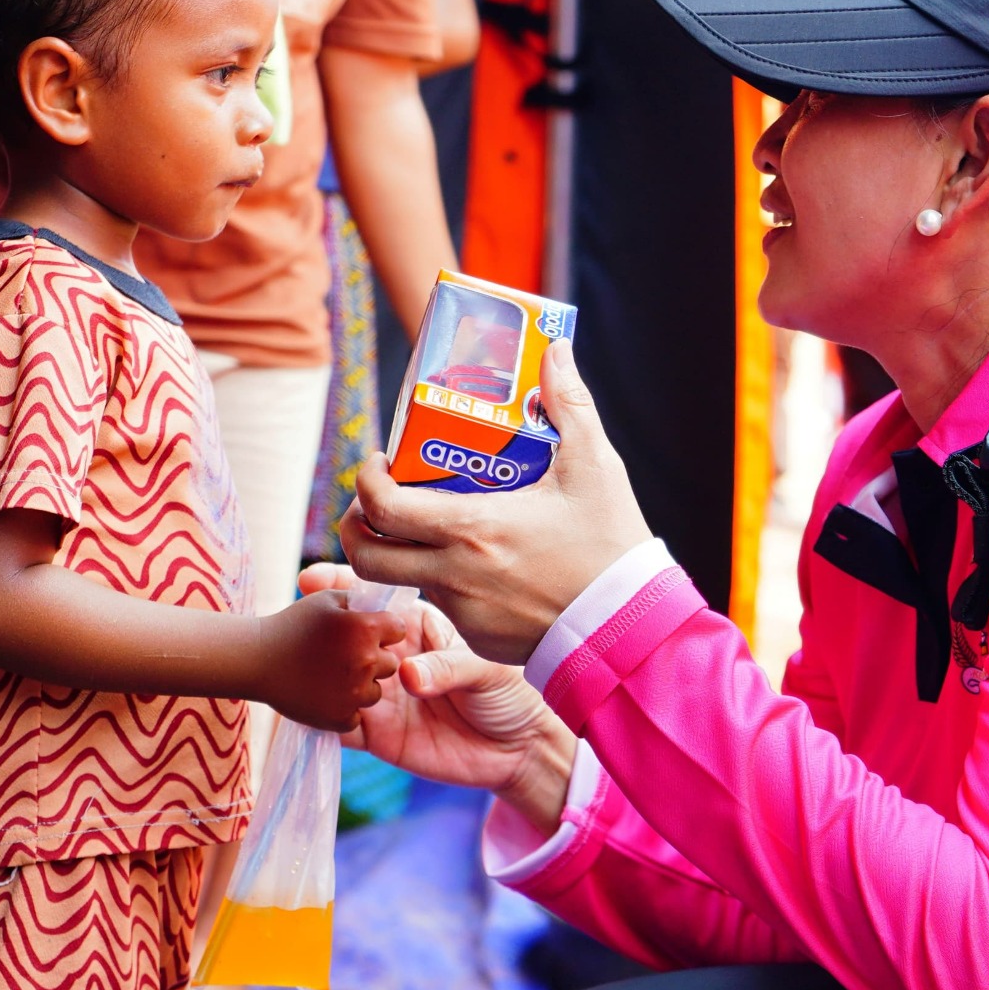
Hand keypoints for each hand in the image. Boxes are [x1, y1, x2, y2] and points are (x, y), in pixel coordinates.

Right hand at [250, 589, 409, 731]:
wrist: (257, 660)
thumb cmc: (293, 624)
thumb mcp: (328, 600)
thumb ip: (361, 600)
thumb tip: (385, 605)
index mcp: (366, 629)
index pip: (398, 629)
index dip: (383, 629)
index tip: (364, 631)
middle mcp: (365, 662)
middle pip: (390, 663)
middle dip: (374, 658)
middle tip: (343, 654)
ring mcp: (353, 694)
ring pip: (375, 692)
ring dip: (360, 686)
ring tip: (332, 674)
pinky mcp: (340, 719)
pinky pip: (356, 716)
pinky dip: (344, 709)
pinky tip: (325, 694)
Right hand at [300, 564, 576, 835]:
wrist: (518, 752)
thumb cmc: (509, 694)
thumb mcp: (485, 671)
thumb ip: (447, 668)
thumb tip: (407, 675)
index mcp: (417, 626)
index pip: (374, 600)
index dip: (342, 586)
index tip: (311, 578)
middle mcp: (392, 657)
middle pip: (345, 638)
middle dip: (323, 632)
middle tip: (308, 630)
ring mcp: (381, 695)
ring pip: (335, 680)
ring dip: (322, 676)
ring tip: (312, 670)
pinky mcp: (376, 734)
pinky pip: (340, 726)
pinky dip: (325, 719)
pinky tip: (316, 711)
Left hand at [339, 341, 654, 664]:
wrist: (632, 625)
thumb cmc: (610, 544)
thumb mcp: (593, 466)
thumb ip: (569, 403)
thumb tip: (554, 351)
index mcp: (472, 528)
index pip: (382, 507)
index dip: (367, 481)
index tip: (381, 464)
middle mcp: (454, 575)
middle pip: (366, 556)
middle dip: (356, 526)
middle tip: (378, 501)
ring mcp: (463, 612)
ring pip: (405, 579)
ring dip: (406, 551)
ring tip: (437, 524)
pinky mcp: (478, 638)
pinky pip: (443, 606)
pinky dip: (446, 581)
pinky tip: (479, 562)